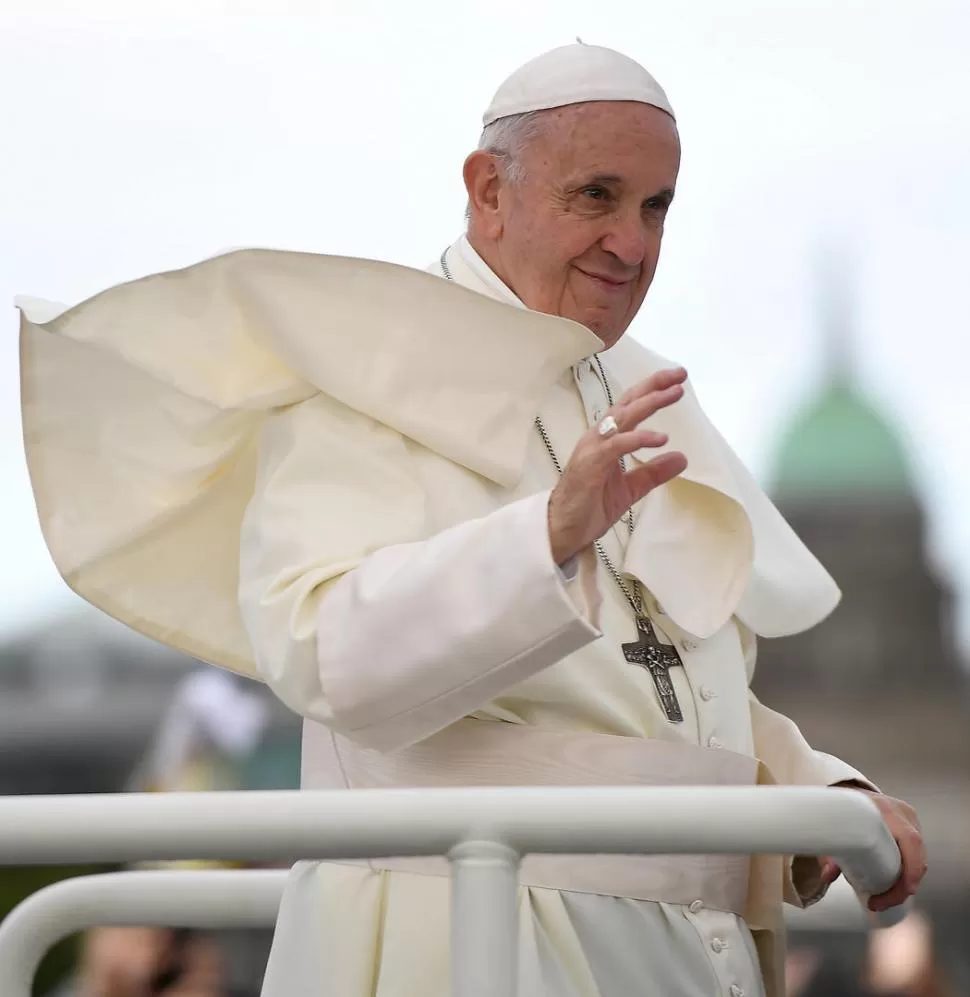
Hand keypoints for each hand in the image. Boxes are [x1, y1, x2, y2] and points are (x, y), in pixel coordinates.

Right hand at [548, 367, 688, 563]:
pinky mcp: (591, 464)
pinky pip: (617, 445)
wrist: (561, 529)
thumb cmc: (589, 506)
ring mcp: (593, 448)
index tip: (677, 380)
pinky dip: (639, 438)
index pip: (630, 407)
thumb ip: (654, 472)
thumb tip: (682, 458)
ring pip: (622, 417)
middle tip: (680, 375)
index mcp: (607, 439)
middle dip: (653, 386)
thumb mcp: (631, 489)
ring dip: (649, 403)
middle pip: (627, 403)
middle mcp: (598, 437)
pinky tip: (660, 438)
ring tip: (674, 394)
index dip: (652, 390)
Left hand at [819, 787, 926, 911]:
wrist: (849, 790)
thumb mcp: (835, 824)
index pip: (910, 840)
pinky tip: (891, 887)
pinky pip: (915, 856)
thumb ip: (829, 851)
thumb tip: (826, 876)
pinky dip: (906, 874)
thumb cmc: (843, 808)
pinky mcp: (911, 828)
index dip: (912, 867)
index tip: (906, 890)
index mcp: (884, 809)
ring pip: (918, 859)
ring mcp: (909, 820)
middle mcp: (902, 814)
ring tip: (881, 899)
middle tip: (880, 903)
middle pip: (917, 855)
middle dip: (903, 886)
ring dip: (904, 884)